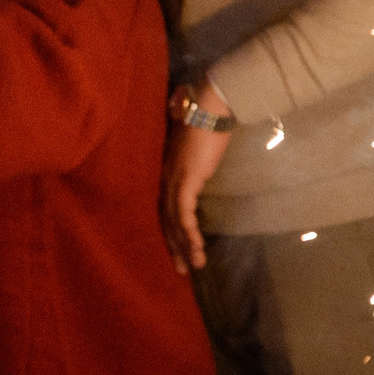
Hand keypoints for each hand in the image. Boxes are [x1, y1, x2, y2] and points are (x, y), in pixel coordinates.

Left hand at [162, 82, 232, 272]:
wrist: (209, 105)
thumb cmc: (207, 119)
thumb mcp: (200, 145)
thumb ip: (198, 155)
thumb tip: (203, 155)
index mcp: (169, 171)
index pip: (166, 207)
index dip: (171, 229)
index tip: (180, 248)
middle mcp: (166, 178)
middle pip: (165, 219)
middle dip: (174, 246)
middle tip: (182, 269)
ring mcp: (174, 180)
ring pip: (173, 222)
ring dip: (184, 247)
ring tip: (193, 266)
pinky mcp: (186, 181)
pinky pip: (184, 215)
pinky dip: (189, 234)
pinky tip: (198, 250)